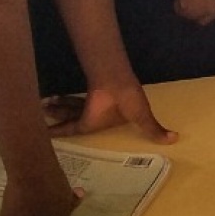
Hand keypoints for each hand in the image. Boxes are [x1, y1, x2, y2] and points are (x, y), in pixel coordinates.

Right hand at [44, 84, 178, 143]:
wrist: (117, 75)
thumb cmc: (124, 100)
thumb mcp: (140, 116)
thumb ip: (154, 129)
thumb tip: (173, 139)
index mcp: (88, 123)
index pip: (68, 129)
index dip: (57, 132)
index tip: (43, 134)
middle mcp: (84, 112)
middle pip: (65, 114)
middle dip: (54, 114)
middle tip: (41, 111)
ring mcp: (87, 99)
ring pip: (69, 103)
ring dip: (59, 103)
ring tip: (45, 101)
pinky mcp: (92, 88)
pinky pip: (77, 96)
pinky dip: (69, 97)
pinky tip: (64, 94)